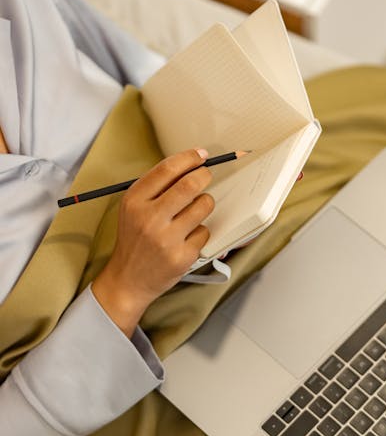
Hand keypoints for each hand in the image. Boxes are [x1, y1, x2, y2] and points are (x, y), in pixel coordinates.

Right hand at [92, 148, 213, 336]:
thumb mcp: (133, 209)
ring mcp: (167, 239)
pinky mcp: (182, 256)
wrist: (128, 280)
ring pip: (203, 206)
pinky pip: (205, 231)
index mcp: (135, 201)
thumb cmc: (134, 240)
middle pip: (190, 184)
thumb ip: (156, 188)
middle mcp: (149, 218)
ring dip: (205, 203)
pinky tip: (187, 238)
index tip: (201, 155)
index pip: (167, 169)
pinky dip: (200, 231)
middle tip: (206, 176)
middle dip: (204, 176)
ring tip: (196, 210)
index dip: (189, 158)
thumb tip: (190, 165)